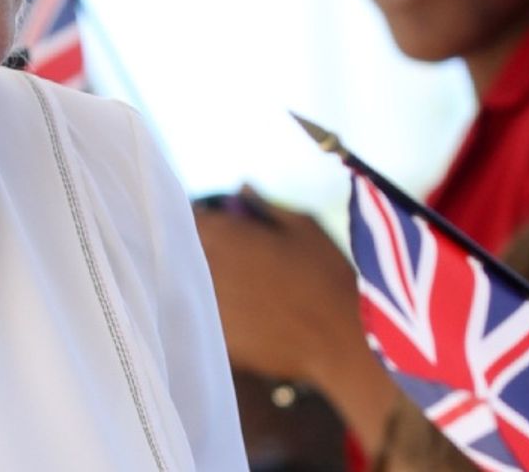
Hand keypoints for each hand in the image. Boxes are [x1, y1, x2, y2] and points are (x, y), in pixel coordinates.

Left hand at [195, 189, 395, 451]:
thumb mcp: (301, 226)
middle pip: (184, 252)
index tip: (216, 223)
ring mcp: (209, 306)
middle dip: (200, 249)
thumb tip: (241, 188)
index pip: (188, 218)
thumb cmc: (327, 275)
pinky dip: (218, 314)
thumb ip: (263, 206)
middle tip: (230, 256)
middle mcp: (206, 268)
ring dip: (205, 281)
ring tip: (240, 286)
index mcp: (222, 234)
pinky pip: (208, 320)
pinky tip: (245, 315)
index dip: (201, 219)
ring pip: (192, 287)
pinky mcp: (220, 340)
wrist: (345, 341)